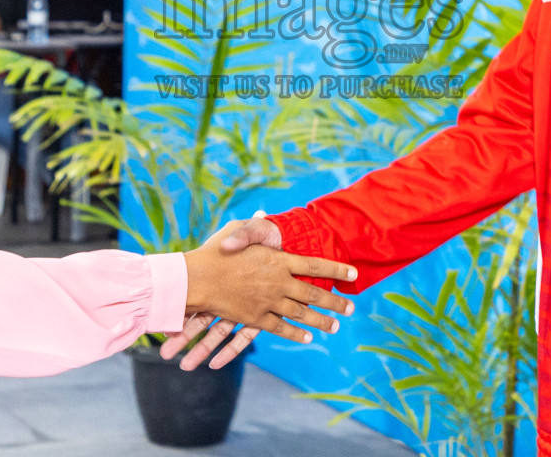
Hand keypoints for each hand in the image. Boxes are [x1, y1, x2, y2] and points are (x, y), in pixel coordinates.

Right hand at [180, 219, 354, 363]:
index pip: (315, 265)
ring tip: (336, 326)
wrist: (197, 279)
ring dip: (322, 321)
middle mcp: (279, 282)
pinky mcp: (256, 318)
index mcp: (278, 260)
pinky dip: (296, 332)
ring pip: (302, 314)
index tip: (353, 274)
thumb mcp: (237, 229)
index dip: (336, 270)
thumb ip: (254, 226)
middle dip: (336, 301)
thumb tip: (263, 213)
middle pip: (314, 293)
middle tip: (351, 308)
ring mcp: (269, 301)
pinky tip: (308, 337)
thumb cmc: (215, 251)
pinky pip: (281, 327)